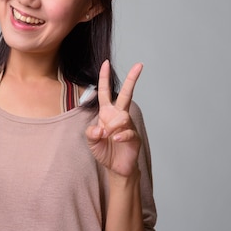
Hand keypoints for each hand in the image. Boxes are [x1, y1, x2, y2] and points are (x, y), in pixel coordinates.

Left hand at [86, 60, 142, 177]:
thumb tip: (100, 129)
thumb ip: (91, 133)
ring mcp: (128, 126)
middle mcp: (118, 116)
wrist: (116, 167)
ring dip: (113, 126)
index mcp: (106, 113)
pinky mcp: (134, 137)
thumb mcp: (91, 141)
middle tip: (139, 65)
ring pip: (123, 116)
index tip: (106, 63)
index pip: (105, 92)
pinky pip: (128, 132)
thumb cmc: (104, 151)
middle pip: (126, 94)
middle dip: (132, 79)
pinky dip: (121, 135)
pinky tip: (116, 139)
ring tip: (108, 136)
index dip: (104, 78)